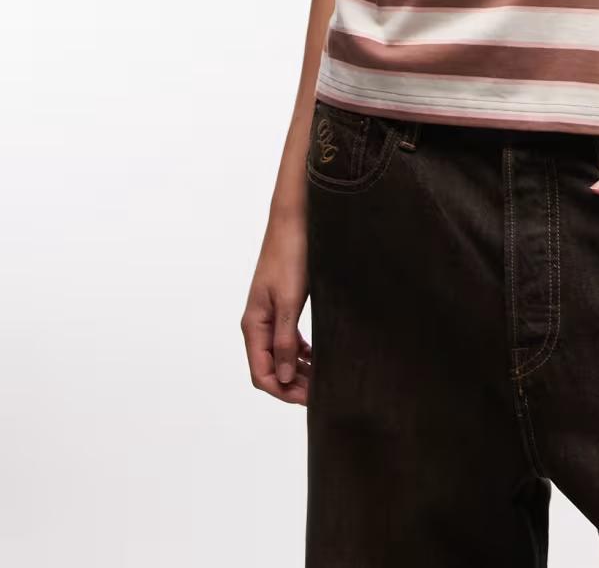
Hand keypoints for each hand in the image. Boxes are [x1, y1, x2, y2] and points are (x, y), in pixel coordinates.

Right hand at [241, 207, 312, 404]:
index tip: (309, 399)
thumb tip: (280, 378)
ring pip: (279, 355)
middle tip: (320, 393)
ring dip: (297, 370)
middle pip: (269, 368)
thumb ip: (284, 341)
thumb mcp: (290, 302)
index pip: (261, 374)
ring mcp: (268, 314)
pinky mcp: (281, 305)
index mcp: (254, 325)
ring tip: (321, 378)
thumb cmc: (291, 257)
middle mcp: (257, 323)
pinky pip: (287, 339)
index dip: (282, 391)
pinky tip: (316, 356)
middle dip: (291, 384)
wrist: (294, 221)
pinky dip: (300, 352)